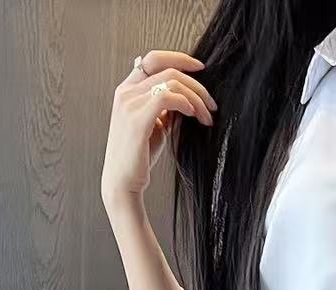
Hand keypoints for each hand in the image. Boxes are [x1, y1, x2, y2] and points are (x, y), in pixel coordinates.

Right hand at [101, 50, 216, 208]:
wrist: (123, 183)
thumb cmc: (139, 158)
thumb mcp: (156, 127)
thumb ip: (167, 109)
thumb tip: (188, 98)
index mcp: (127, 90)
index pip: (154, 59)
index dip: (179, 58)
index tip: (201, 69)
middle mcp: (126, 92)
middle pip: (167, 68)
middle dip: (196, 84)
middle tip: (211, 104)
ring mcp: (129, 103)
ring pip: (171, 82)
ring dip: (196, 97)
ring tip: (206, 117)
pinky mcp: (137, 119)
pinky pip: (168, 98)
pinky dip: (186, 103)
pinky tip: (193, 116)